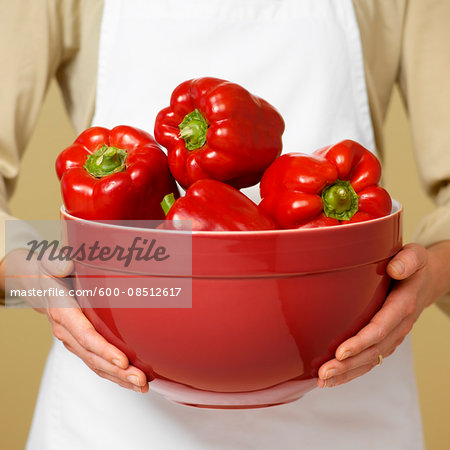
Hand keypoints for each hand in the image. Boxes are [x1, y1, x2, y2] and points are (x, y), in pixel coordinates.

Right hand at [1, 249, 148, 392]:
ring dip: (119, 378)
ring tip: (142, 386)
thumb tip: (66, 265)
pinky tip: (131, 382)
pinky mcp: (80, 344)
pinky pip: (96, 363)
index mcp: (63, 312)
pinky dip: (113, 375)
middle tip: (141, 380)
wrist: (38, 284)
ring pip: (96, 365)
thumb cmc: (49, 271)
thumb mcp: (50, 262)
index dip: (103, 350)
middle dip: (118, 372)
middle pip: (94, 357)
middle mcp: (67, 331)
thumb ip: (57, 263)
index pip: (85, 335)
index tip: (123, 361)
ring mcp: (73, 341)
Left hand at [317, 241, 449, 387]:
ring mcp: (393, 336)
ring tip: (323, 381)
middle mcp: (398, 326)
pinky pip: (370, 359)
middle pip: (372, 351)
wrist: (427, 281)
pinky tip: (333, 378)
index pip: (380, 328)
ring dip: (346, 373)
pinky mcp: (385, 340)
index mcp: (402, 305)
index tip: (340, 353)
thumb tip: (394, 269)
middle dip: (347, 365)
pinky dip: (352, 371)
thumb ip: (407, 260)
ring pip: (370, 360)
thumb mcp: (415, 256)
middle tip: (323, 374)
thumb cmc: (415, 266)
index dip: (360, 342)